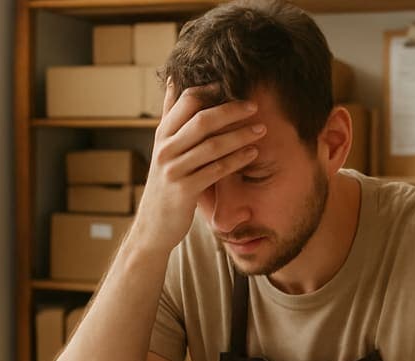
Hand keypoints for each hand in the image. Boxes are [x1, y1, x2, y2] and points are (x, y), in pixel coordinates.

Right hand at [134, 80, 266, 254]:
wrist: (153, 226)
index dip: (209, 90)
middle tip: (254, 106)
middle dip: (230, 110)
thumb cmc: (166, 183)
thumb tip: (174, 81)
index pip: (185, 101)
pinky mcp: (185, 190)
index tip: (231, 85)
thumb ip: (173, 119)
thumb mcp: (165, 148)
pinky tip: (254, 153)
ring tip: (261, 129)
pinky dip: (237, 160)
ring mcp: (173, 169)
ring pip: (211, 145)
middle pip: (201, 119)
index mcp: (162, 134)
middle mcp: (165, 148)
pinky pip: (216, 170)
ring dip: (240, 135)